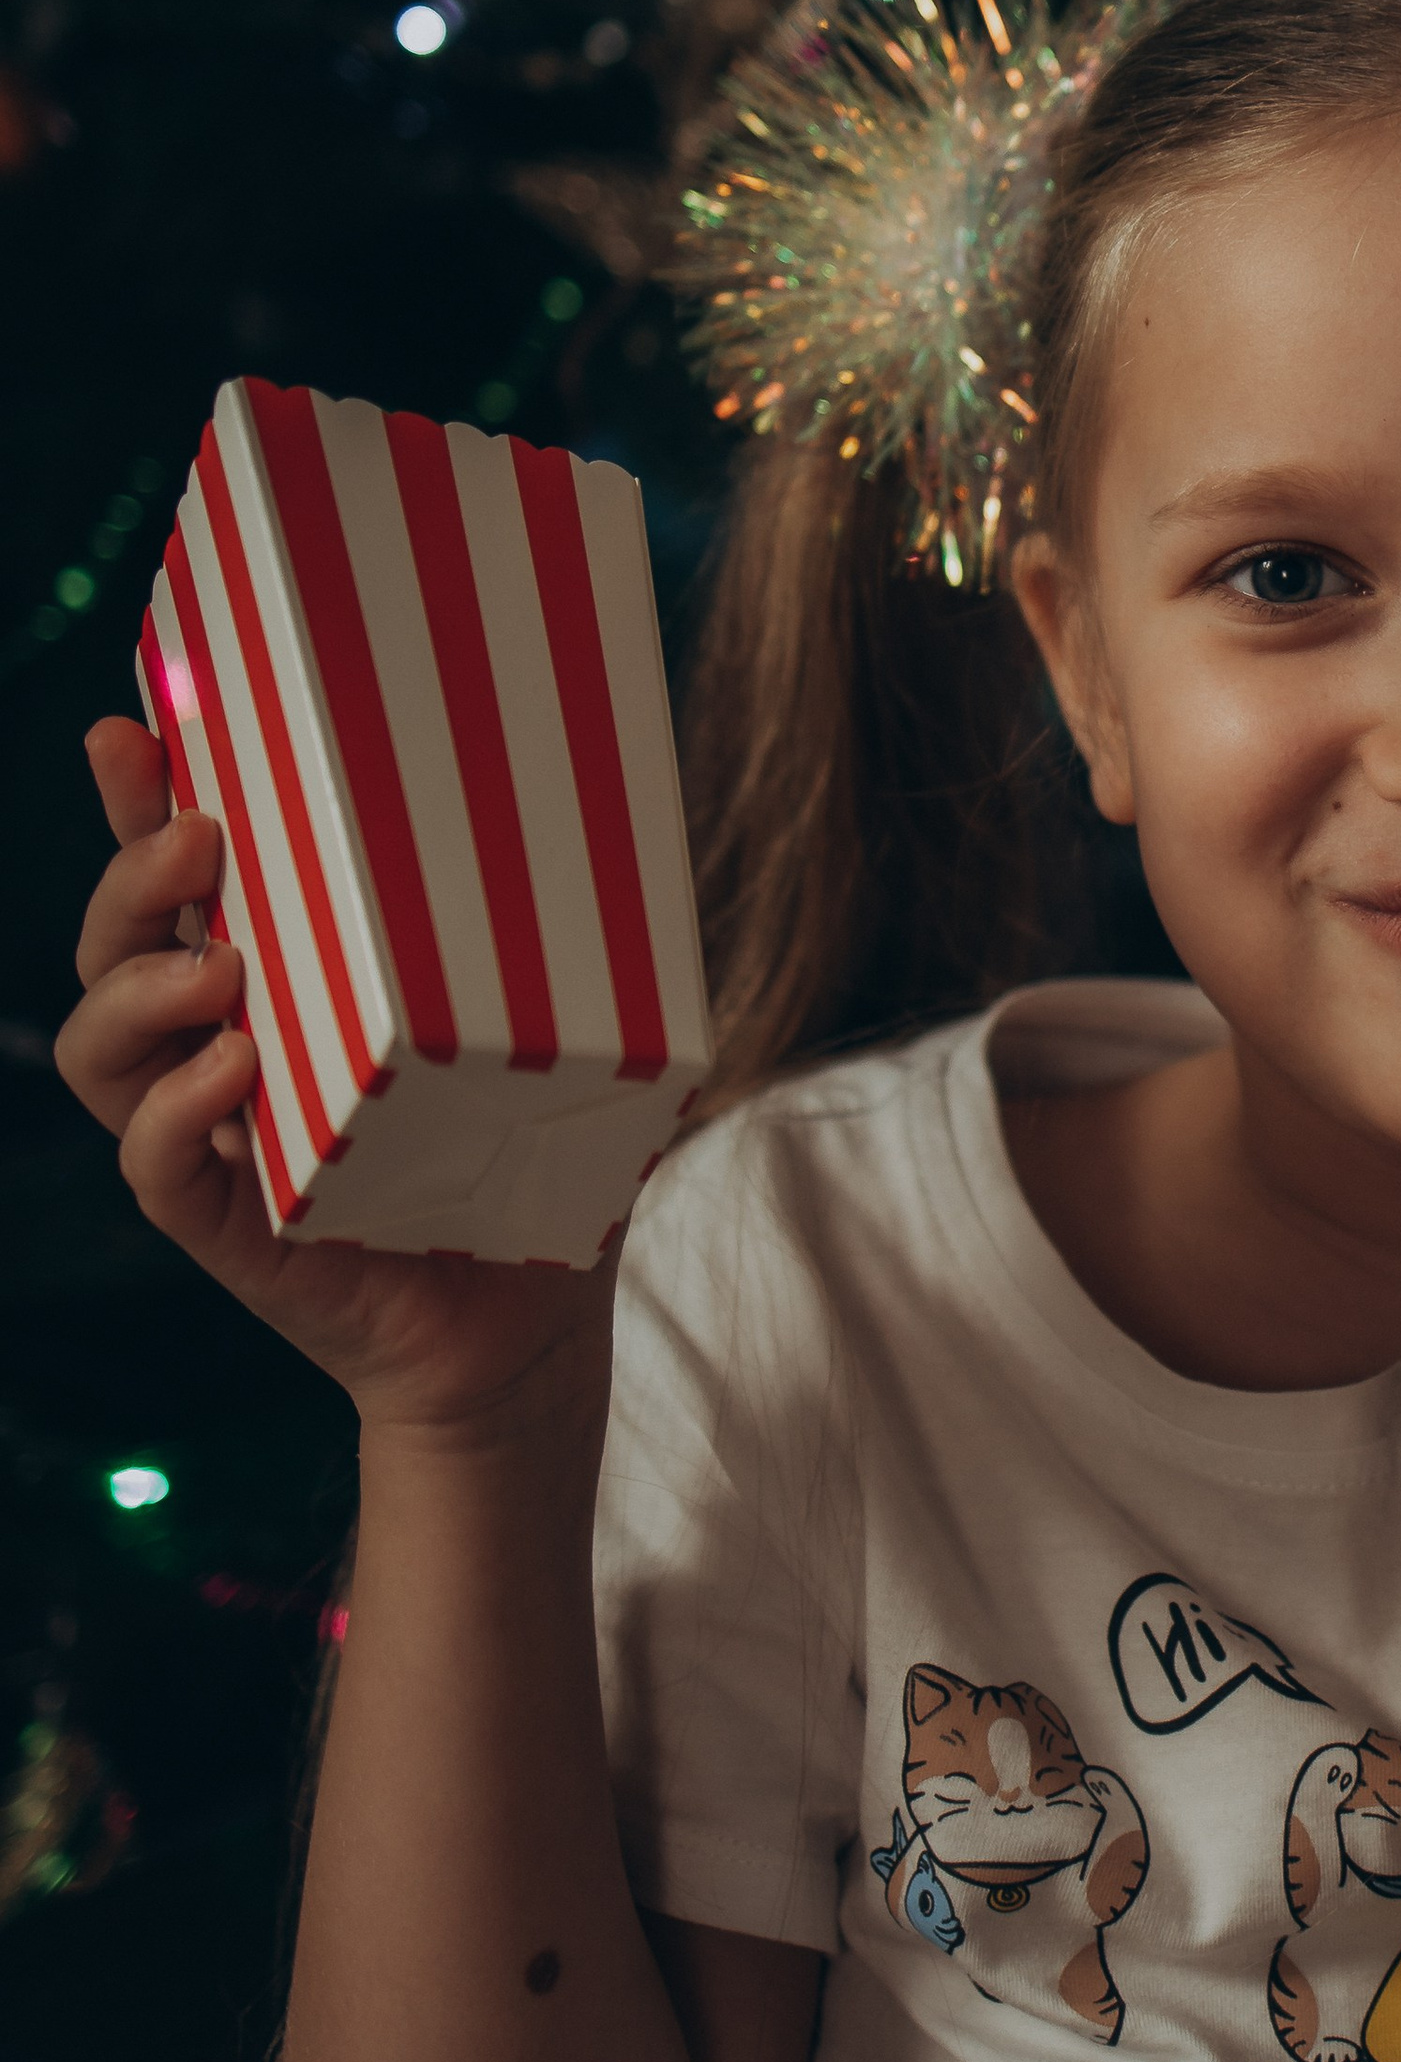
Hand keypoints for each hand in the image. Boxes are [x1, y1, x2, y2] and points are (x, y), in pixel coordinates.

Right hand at [55, 717, 618, 1442]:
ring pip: (102, 1049)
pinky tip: (238, 1072)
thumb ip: (565, 949)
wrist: (530, 1334)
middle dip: (130, 878)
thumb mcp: (553, 1039)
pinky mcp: (227, 1226)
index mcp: (283, 981)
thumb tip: (637, 828)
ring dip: (138, 991)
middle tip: (198, 839)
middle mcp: (222, 1047)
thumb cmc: (532, 1172)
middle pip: (116, 943)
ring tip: (217, 967)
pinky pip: (155, 1165)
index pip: (186, 879)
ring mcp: (215, 1138)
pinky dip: (180, 1114)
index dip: (140, 800)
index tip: (138, 728)